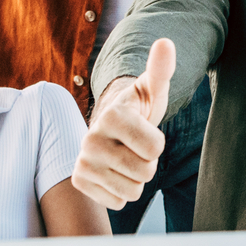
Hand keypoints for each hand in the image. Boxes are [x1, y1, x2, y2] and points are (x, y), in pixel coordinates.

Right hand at [72, 38, 172, 208]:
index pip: (155, 148)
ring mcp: (82, 162)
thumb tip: (166, 43)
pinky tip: (113, 171)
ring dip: (135, 179)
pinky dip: (120, 191)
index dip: (157, 143)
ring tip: (125, 159)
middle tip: (135, 147)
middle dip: (147, 163)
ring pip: (131, 192)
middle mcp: (90, 139)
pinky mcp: (79, 181)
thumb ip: (161, 69)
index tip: (144, 131)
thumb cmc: (138, 108)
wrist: (111, 127)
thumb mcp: (152, 88)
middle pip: (145, 172)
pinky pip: (116, 203)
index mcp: (112, 116)